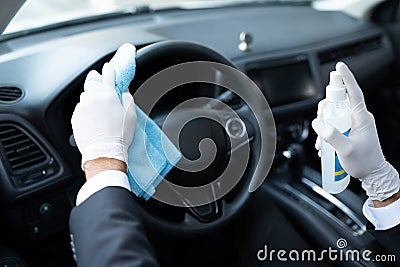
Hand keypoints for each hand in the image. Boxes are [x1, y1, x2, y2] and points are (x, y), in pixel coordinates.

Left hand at [71, 63, 136, 170]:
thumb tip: (123, 93)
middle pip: (92, 82)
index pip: (107, 75)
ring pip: (85, 96)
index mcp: (107, 95)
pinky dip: (85, 109)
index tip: (109, 68)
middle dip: (97, 81)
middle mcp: (92, 98)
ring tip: (97, 105)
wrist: (104, 152)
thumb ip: (127, 99)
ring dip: (91, 96)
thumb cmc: (120, 135)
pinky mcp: (76, 118)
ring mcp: (82, 108)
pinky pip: (80, 108)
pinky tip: (92, 117)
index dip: (109, 70)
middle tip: (100, 82)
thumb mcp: (131, 115)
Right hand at [312, 62, 398, 200]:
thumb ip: (331, 135)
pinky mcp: (349, 130)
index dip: (346, 79)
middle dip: (324, 111)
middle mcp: (358, 117)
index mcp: (362, 118)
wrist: (373, 174)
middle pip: (337, 103)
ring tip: (323, 144)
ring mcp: (353, 124)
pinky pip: (333, 125)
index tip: (339, 67)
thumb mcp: (346, 150)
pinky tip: (325, 145)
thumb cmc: (364, 163)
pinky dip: (326, 133)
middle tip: (321, 125)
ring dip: (323, 127)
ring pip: (333, 115)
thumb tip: (318, 123)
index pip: (354, 92)